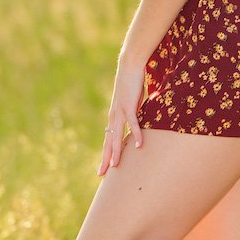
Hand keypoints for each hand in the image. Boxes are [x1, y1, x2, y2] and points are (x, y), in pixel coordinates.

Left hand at [98, 59, 144, 175]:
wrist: (130, 64)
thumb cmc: (132, 81)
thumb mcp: (131, 101)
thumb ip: (132, 112)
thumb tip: (137, 121)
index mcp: (114, 115)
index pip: (108, 138)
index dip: (106, 153)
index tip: (104, 168)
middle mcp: (114, 115)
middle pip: (108, 141)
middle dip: (105, 158)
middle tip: (101, 175)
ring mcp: (120, 111)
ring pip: (117, 135)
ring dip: (116, 151)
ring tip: (114, 166)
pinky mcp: (129, 105)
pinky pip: (133, 123)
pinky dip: (136, 134)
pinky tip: (138, 146)